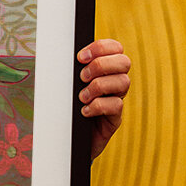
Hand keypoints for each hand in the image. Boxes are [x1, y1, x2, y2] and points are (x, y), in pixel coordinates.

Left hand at [77, 38, 130, 159]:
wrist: (68, 138)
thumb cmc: (67, 107)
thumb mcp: (69, 85)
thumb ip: (72, 69)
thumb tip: (61, 55)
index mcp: (105, 69)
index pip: (115, 48)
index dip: (101, 47)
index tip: (80, 57)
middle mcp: (115, 82)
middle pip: (124, 62)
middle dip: (101, 65)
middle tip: (82, 77)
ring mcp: (116, 99)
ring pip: (123, 82)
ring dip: (98, 86)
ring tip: (81, 97)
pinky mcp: (115, 118)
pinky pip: (116, 105)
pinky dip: (98, 106)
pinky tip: (84, 111)